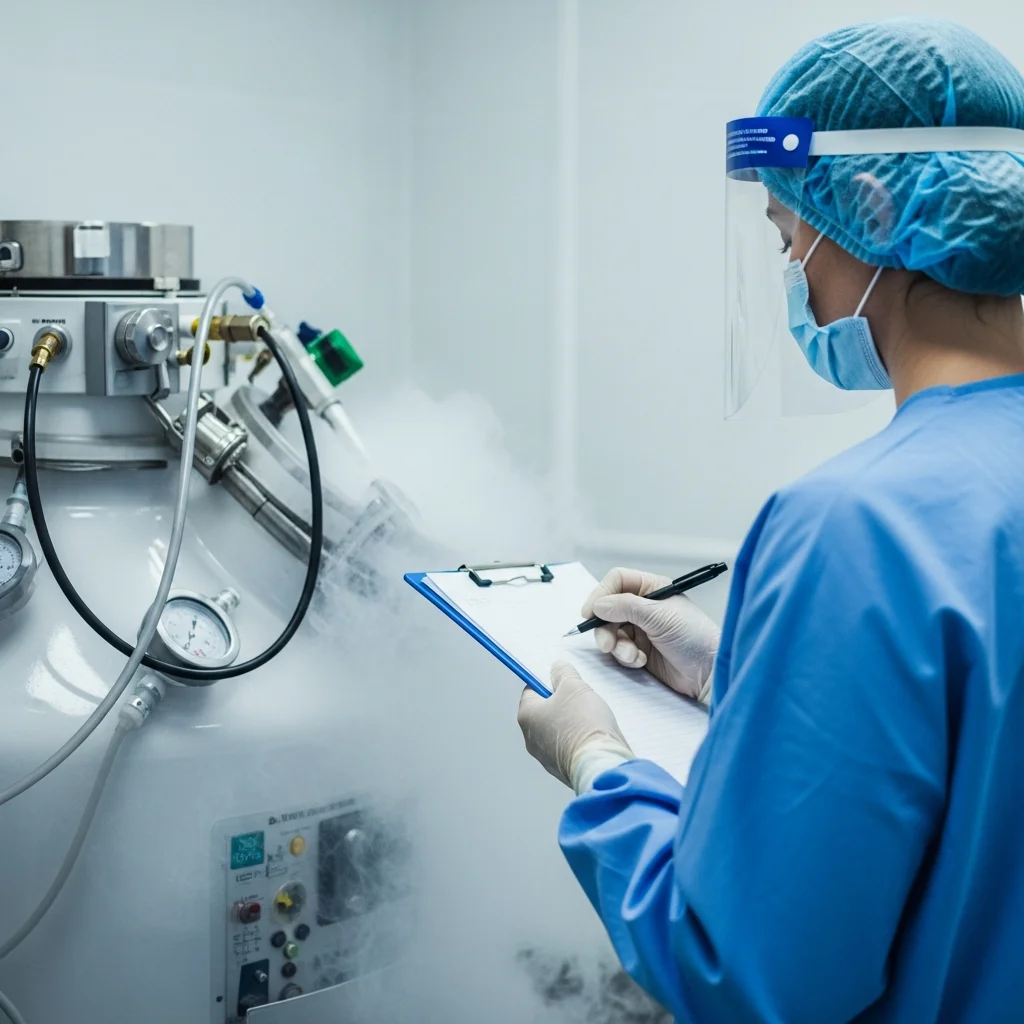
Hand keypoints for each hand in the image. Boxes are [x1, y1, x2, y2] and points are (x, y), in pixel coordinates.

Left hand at [518, 661, 633, 791]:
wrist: (601, 764)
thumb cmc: (583, 724)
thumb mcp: (574, 686)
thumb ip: (563, 673)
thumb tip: (557, 668)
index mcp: (527, 716)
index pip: (531, 691)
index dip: (547, 681)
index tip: (562, 679)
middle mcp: (531, 739)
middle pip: (545, 711)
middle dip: (563, 702)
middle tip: (580, 697)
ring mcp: (547, 757)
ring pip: (558, 730)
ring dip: (572, 722)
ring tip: (591, 717)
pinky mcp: (563, 769)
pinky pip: (569, 747)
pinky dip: (580, 740)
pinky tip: (594, 735)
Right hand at [584, 567, 720, 700]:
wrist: (709, 673)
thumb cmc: (695, 637)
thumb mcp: (660, 617)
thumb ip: (626, 607)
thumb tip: (598, 605)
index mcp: (652, 588)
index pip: (617, 581)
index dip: (601, 594)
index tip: (590, 613)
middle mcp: (644, 606)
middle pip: (608, 608)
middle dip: (605, 627)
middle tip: (607, 644)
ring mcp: (641, 628)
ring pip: (611, 631)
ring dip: (617, 645)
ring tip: (632, 656)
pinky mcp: (640, 649)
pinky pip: (619, 649)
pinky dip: (626, 657)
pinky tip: (642, 662)